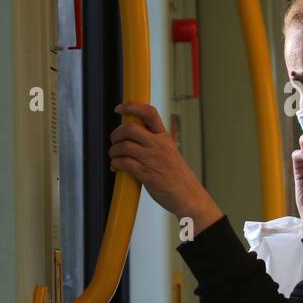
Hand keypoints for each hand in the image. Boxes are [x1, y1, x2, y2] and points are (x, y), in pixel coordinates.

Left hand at [109, 102, 221, 234]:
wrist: (188, 195)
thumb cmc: (178, 175)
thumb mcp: (170, 151)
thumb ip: (155, 142)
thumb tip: (133, 134)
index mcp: (165, 137)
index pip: (149, 113)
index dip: (131, 106)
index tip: (119, 108)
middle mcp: (159, 145)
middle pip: (130, 129)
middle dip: (116, 134)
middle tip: (114, 140)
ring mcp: (153, 160)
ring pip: (124, 146)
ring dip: (113, 151)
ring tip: (114, 156)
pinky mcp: (147, 175)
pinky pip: (124, 163)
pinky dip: (115, 164)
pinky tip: (116, 167)